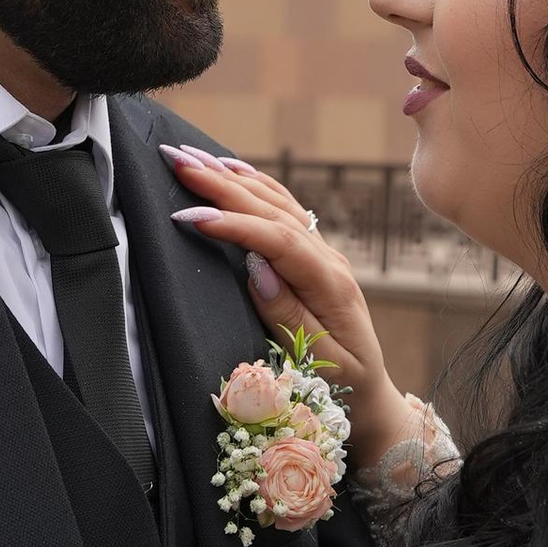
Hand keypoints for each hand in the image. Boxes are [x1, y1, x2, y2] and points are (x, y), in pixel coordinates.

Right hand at [159, 145, 419, 476]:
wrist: (370, 389)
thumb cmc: (343, 384)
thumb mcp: (320, 361)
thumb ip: (288, 314)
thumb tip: (257, 267)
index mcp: (330, 284)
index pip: (279, 241)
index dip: (235, 225)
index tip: (191, 215)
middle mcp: (328, 259)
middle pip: (273, 210)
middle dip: (223, 184)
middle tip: (177, 161)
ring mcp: (323, 252)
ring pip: (276, 202)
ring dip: (232, 176)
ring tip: (192, 157)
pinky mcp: (314, 253)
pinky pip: (283, 208)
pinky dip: (254, 184)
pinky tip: (230, 168)